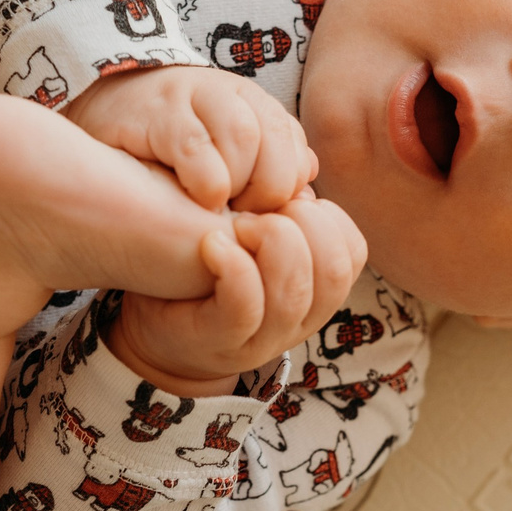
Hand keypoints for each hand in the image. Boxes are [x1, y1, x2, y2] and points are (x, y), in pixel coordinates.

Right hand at [63, 64, 316, 211]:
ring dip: (237, 182)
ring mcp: (193, 97)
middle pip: (276, 139)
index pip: (296, 149)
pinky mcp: (158, 112)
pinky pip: (195, 144)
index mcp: (255, 108)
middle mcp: (230, 95)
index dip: (287, 191)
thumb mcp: (225, 162)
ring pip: (243, 135)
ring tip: (218, 205)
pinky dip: (206, 178)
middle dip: (268, 188)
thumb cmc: (171, 151)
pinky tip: (199, 197)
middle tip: (244, 216)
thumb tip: (308, 194)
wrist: (108, 112)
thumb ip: (267, 174)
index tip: (261, 216)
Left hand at [105, 192, 366, 395]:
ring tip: (235, 223)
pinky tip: (211, 244)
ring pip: (294, 292)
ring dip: (269, 242)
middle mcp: (298, 320)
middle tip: (256, 209)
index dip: (326, 217)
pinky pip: (244, 307)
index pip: (353, 252)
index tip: (285, 201)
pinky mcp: (220, 342)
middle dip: (302, 225)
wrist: (158, 333)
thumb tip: (302, 169)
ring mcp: (262, 338)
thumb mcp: (251, 235)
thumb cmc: (206, 272)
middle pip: (334, 270)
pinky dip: (233, 267)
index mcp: (315, 291)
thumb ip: (280, 209)